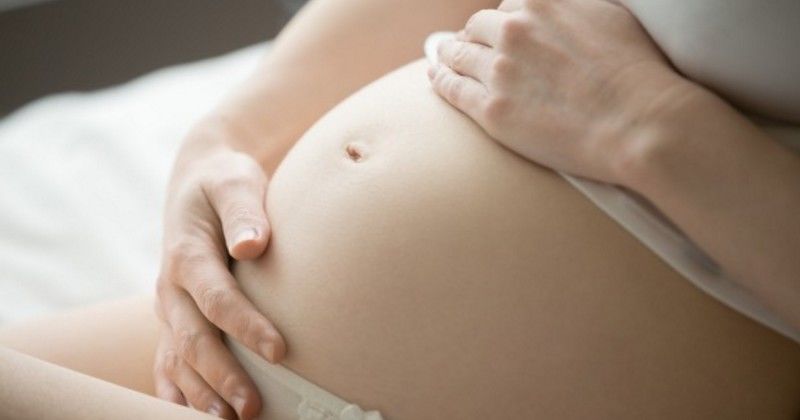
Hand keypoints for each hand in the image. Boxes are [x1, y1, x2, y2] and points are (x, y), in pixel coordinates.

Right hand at [153, 116, 285, 418]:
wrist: (198, 184)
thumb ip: (244, 209)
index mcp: (186, 253)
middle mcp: (172, 287)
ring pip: (179, 358)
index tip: (279, 350)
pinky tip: (199, 415)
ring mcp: (170, 307)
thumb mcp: (234, 181)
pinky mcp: (175, 319)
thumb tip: (251, 245)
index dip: (245, 325)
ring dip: (201, 393)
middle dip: (222, 376)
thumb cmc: (225, 181)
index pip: (216, 297)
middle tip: (253, 406)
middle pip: (194, 339)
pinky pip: (170, 361)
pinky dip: (180, 391)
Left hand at [429, 0, 688, 183]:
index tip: (500, 33)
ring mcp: (498, 71)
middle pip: (477, 28)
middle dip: (474, 36)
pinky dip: (440, 79)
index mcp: (539, 3)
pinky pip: (452, 88)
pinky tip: (436, 77)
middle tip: (470, 47)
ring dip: (450, 55)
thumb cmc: (635, 70)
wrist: (638, 122)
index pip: (506, 7)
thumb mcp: (607, 13)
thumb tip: (556, 7)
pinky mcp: (491, 110)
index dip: (502, 22)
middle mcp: (512, 31)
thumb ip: (571, 7)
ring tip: (445, 60)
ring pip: (458, 55)